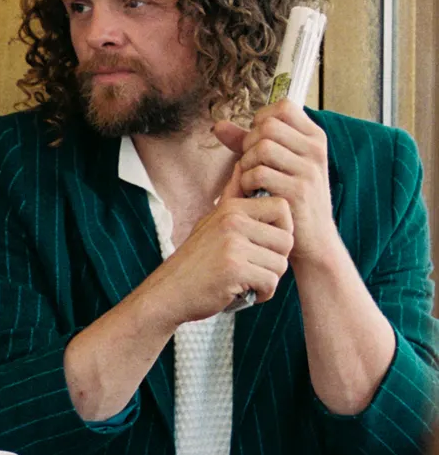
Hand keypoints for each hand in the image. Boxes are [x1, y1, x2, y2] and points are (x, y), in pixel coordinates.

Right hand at [137, 191, 293, 324]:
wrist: (168, 291)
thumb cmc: (195, 260)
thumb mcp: (212, 220)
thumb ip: (233, 194)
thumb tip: (243, 162)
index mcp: (231, 208)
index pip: (282, 208)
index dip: (281, 229)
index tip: (263, 243)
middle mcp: (232, 222)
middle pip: (287, 240)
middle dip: (275, 259)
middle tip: (253, 267)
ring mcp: (232, 244)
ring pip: (280, 264)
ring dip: (267, 278)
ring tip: (245, 279)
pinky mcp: (234, 269)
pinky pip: (270, 282)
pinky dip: (262, 293)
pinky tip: (243, 291)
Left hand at [213, 101, 340, 269]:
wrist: (312, 239)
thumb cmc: (288, 196)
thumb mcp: (274, 164)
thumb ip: (246, 142)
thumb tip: (218, 125)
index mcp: (314, 137)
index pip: (284, 107)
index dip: (262, 120)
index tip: (257, 140)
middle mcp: (316, 149)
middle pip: (268, 126)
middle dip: (249, 144)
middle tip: (251, 165)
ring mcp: (309, 170)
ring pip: (261, 148)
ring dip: (247, 165)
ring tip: (252, 180)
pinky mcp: (298, 191)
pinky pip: (258, 174)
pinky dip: (247, 183)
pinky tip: (253, 194)